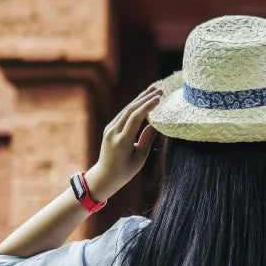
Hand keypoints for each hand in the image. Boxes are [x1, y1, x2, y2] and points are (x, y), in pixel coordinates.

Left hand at [84, 84, 161, 200]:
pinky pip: (123, 114)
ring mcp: (109, 129)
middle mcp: (113, 132)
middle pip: (130, 110)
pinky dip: (134, 106)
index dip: (148, 106)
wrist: (105, 176)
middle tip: (160, 89)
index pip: (135, 118)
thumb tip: (156, 123)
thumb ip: (147, 139)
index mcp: (122, 141)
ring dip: (140, 98)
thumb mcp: (140, 158)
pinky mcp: (109, 128)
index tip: (159, 98)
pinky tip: (143, 100)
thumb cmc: (125, 171)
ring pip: (126, 109)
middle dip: (146, 98)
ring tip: (153, 90)